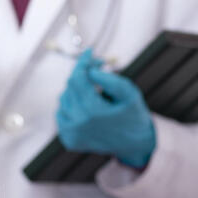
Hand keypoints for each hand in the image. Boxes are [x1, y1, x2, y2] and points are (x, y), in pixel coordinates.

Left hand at [57, 49, 155, 167]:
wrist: (135, 145)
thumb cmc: (133, 115)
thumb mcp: (130, 94)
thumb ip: (110, 80)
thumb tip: (89, 70)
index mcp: (93, 112)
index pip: (78, 79)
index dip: (82, 63)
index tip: (89, 52)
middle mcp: (77, 124)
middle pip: (69, 88)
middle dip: (82, 74)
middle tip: (97, 69)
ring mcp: (71, 134)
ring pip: (64, 100)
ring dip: (77, 91)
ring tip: (96, 94)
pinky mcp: (68, 139)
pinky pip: (62, 114)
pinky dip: (72, 106)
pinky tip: (87, 108)